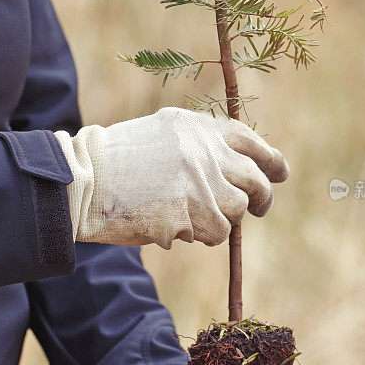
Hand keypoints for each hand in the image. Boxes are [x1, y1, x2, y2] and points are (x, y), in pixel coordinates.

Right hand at [55, 107, 288, 248]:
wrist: (83, 180)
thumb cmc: (119, 160)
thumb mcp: (165, 133)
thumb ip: (203, 144)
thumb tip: (241, 168)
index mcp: (199, 128)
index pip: (250, 141)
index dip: (271, 159)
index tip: (281, 173)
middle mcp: (205, 152)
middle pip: (254, 181)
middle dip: (261, 198)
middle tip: (259, 209)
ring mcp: (198, 184)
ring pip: (236, 211)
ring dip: (222, 220)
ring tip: (192, 217)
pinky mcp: (188, 214)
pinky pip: (214, 234)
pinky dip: (201, 236)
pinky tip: (174, 226)